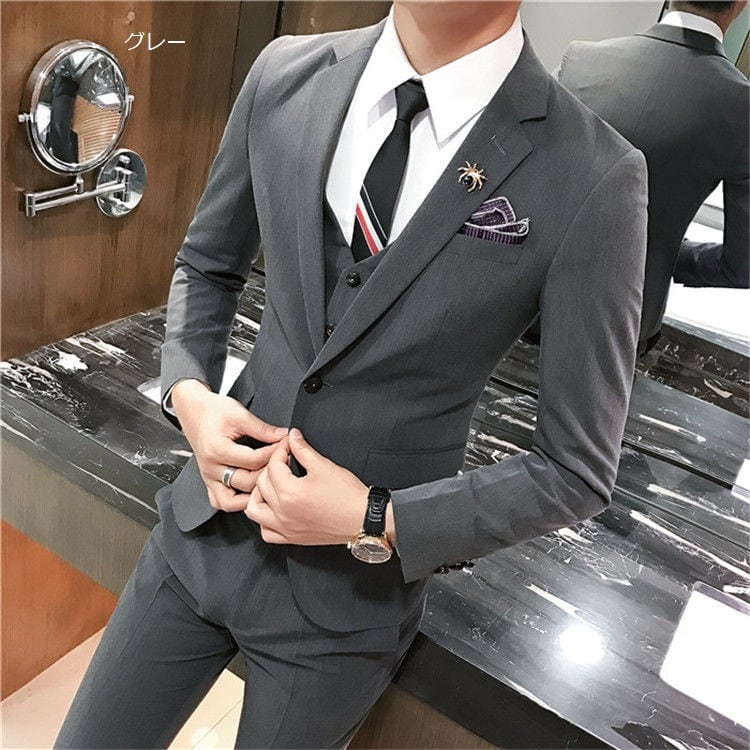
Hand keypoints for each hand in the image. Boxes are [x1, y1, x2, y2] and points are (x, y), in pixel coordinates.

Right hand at [172, 379, 287, 512]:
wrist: (193, 411)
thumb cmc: (213, 411)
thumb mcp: (239, 414)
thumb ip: (262, 429)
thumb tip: (282, 436)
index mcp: (217, 449)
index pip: (253, 460)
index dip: (274, 453)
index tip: (285, 446)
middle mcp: (210, 467)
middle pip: (246, 481)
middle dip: (268, 473)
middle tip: (282, 462)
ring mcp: (208, 477)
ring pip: (232, 501)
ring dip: (252, 494)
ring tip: (267, 481)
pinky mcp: (209, 481)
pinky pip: (221, 502)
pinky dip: (236, 502)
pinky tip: (250, 493)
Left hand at [243, 428, 370, 545]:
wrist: (363, 518)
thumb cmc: (348, 496)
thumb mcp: (324, 466)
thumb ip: (303, 449)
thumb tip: (293, 437)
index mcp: (290, 493)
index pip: (273, 465)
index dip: (281, 450)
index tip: (288, 445)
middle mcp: (283, 513)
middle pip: (261, 484)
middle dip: (270, 467)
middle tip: (284, 460)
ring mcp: (286, 528)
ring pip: (254, 510)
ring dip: (258, 494)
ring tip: (271, 485)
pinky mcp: (292, 538)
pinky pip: (266, 532)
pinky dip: (264, 520)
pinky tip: (273, 509)